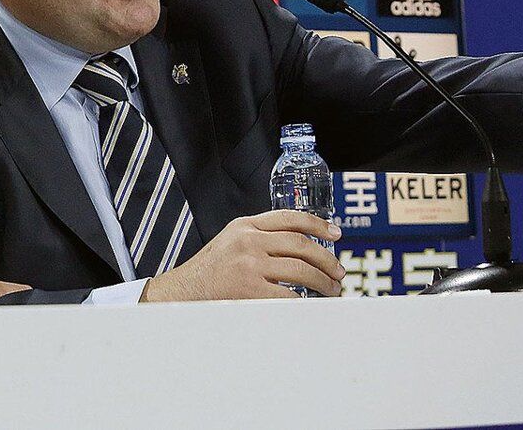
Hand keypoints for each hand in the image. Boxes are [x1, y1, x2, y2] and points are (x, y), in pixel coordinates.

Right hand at [142, 210, 343, 301]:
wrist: (183, 292)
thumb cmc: (210, 271)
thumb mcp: (230, 242)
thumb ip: (259, 237)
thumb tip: (302, 246)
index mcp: (244, 226)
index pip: (289, 218)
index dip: (318, 224)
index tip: (336, 233)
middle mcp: (248, 241)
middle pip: (302, 245)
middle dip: (328, 260)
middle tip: (338, 272)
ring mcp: (249, 265)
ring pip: (302, 271)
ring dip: (324, 283)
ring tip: (331, 290)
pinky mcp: (251, 290)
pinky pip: (291, 296)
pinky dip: (307, 302)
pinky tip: (312, 304)